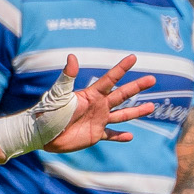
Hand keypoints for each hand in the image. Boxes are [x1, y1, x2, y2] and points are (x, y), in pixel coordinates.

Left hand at [40, 54, 157, 152]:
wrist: (41, 133)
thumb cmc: (47, 112)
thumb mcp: (58, 94)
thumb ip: (67, 77)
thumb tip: (71, 57)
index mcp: (90, 95)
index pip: (110, 79)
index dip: (121, 68)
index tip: (133, 58)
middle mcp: (97, 106)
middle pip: (122, 94)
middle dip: (137, 87)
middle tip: (152, 79)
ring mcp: (98, 120)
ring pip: (121, 115)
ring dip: (136, 111)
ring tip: (151, 107)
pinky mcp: (94, 135)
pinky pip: (110, 135)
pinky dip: (120, 136)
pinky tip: (130, 136)